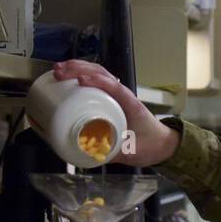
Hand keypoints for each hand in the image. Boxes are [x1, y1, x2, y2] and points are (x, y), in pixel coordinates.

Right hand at [51, 60, 179, 166]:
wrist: (162, 144)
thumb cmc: (149, 146)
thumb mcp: (132, 152)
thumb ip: (113, 153)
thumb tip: (89, 153)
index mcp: (131, 105)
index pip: (114, 87)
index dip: (97, 81)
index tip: (80, 81)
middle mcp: (124, 96)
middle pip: (102, 73)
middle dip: (79, 69)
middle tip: (59, 74)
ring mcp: (117, 95)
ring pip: (98, 73)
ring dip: (77, 68)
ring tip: (58, 71)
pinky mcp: (111, 98)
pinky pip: (96, 82)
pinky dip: (81, 75)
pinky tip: (67, 77)